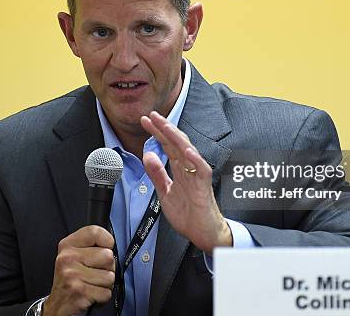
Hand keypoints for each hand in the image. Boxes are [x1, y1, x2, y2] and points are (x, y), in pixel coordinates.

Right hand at [43, 226, 115, 315]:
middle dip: (107, 269)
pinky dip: (102, 297)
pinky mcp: (79, 292)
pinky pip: (106, 293)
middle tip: (93, 275)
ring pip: (110, 276)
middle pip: (108, 256)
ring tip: (91, 285)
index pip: (95, 232)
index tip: (104, 249)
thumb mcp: (75, 257)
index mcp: (67, 245)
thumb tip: (112, 245)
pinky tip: (90, 295)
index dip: (106, 242)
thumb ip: (91, 246)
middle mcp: (67, 258)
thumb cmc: (71, 281)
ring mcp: (72, 275)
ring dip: (105, 285)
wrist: (57, 307)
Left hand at [140, 111, 231, 253]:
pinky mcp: (204, 186)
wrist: (203, 233)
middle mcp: (188, 169)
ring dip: (177, 138)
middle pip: (176, 143)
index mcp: (179, 169)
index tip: (145, 121)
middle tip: (152, 115)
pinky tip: (187, 151)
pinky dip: (195, 159)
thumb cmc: (188, 214)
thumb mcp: (165, 192)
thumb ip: (157, 174)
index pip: (166, 146)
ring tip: (166, 126)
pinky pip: (201, 170)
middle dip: (164, 128)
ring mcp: (196, 176)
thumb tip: (147, 156)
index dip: (156, 133)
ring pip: (188, 152)